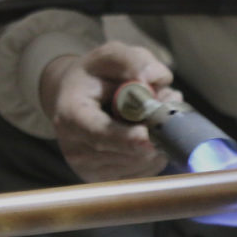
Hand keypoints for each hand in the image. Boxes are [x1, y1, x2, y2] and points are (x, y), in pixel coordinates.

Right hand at [40, 41, 182, 181]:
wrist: (75, 98)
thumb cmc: (96, 76)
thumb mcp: (110, 55)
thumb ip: (132, 61)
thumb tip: (154, 79)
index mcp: (70, 115)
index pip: (98, 133)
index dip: (125, 138)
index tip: (148, 137)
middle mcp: (75, 148)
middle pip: (127, 152)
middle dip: (155, 130)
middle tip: (165, 100)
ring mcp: (89, 169)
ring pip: (142, 162)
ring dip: (157, 139)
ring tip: (149, 116)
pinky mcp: (106, 181)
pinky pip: (145, 172)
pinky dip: (155, 153)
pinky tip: (144, 134)